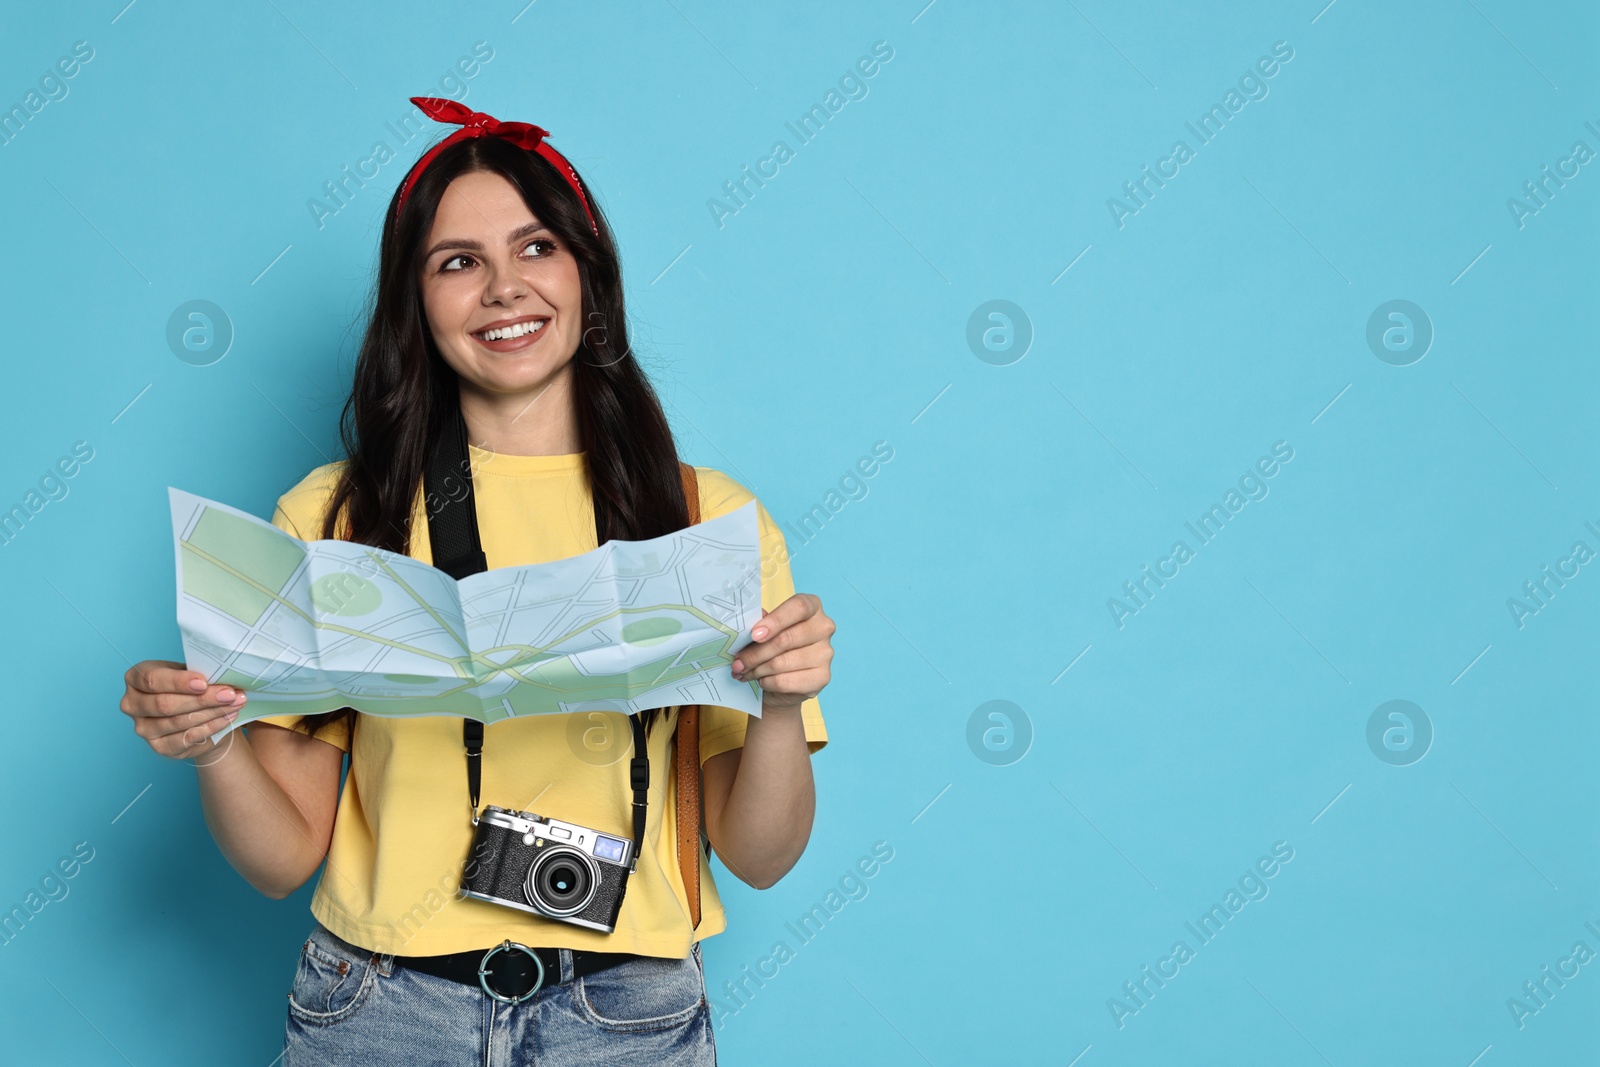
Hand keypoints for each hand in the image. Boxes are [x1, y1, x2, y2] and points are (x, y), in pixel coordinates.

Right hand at [120, 659, 248, 760]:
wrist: (199, 714)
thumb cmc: (191, 687)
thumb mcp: (191, 673)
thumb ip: (198, 672)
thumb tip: (220, 674)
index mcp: (135, 678)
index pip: (152, 680)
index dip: (178, 682)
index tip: (204, 682)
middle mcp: (132, 704)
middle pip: (165, 704)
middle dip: (201, 699)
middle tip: (229, 694)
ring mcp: (143, 728)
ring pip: (178, 722)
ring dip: (211, 712)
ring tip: (235, 703)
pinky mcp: (159, 746)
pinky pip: (187, 738)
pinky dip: (211, 727)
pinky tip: (228, 717)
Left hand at [730, 593, 834, 710]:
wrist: (784, 683)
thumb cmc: (774, 648)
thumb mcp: (764, 630)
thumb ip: (759, 623)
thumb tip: (748, 621)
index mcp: (812, 607)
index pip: (798, 607)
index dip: (775, 620)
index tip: (754, 635)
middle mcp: (824, 627)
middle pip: (786, 639)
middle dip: (755, 653)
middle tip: (737, 662)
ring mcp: (826, 653)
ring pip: (782, 662)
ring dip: (757, 669)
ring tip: (743, 672)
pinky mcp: (822, 677)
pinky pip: (786, 681)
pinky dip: (767, 682)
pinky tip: (761, 680)